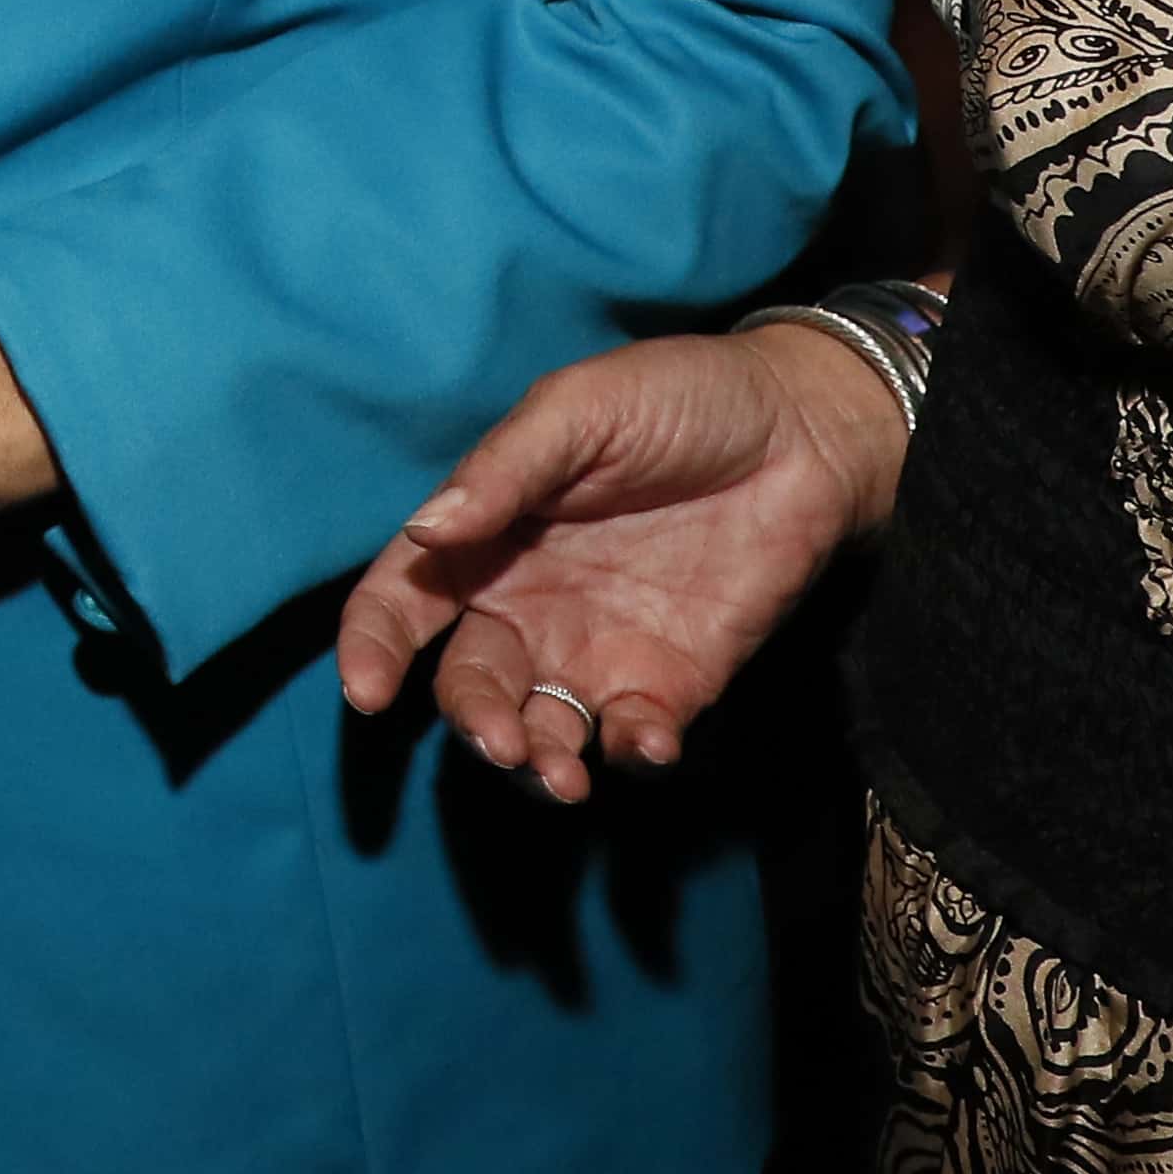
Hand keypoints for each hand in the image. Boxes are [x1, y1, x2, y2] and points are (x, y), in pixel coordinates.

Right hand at [330, 325, 905, 804]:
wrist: (804, 429)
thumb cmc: (679, 398)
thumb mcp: (579, 409)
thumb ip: (502, 469)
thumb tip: (424, 532)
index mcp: (486, 538)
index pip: (404, 601)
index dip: (373, 645)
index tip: (367, 689)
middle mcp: (529, 607)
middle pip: (470, 683)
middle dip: (473, 722)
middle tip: (502, 741)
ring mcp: (598, 649)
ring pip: (541, 728)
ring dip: (538, 763)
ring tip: (561, 776)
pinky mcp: (672, 682)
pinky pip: (632, 737)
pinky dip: (630, 754)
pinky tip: (645, 741)